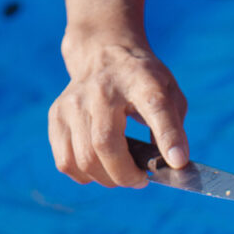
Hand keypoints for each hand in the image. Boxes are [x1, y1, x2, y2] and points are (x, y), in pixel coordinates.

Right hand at [49, 37, 187, 186]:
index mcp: (141, 80)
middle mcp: (102, 89)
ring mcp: (74, 102)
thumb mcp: (169, 92)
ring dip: (106, 178)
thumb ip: (174, 127)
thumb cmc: (141, 82)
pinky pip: (66, 161)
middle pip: (106, 144)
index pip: (155, 107)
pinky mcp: (56, 115)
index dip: (168, 137)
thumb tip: (172, 163)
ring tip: (120, 173)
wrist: (102, 53)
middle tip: (139, 179)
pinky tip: (98, 167)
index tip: (177, 162)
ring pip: (83, 159)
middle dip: (125, 175)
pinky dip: (84, 175)